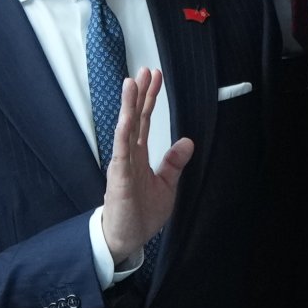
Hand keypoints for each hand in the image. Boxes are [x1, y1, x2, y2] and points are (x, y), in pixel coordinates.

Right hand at [93, 66, 196, 262]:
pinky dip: (123, 134)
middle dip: (140, 94)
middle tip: (145, 69)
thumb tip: (188, 141)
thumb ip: (174, 163)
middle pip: (135, 118)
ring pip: (126, 129)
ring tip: (131, 83)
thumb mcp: (166, 186)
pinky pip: (121, 152)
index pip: (144, 120)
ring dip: (129, 106)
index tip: (154, 77)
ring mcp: (122, 164)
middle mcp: (129, 154)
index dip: (149, 99)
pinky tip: (126, 119)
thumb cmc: (141, 213)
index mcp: (139, 155)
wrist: (127, 238)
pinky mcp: (120, 177)